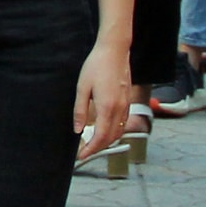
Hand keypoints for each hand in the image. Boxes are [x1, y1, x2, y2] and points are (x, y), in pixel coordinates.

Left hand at [71, 39, 128, 161]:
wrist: (114, 51)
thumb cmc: (96, 66)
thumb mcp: (82, 88)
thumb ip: (80, 110)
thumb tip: (77, 129)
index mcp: (107, 107)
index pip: (100, 137)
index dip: (91, 149)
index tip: (81, 155)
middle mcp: (119, 109)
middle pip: (111, 138)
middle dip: (98, 148)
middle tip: (85, 152)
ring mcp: (126, 105)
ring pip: (119, 132)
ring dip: (108, 141)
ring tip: (93, 143)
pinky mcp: (128, 100)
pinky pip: (123, 122)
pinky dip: (115, 131)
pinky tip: (105, 130)